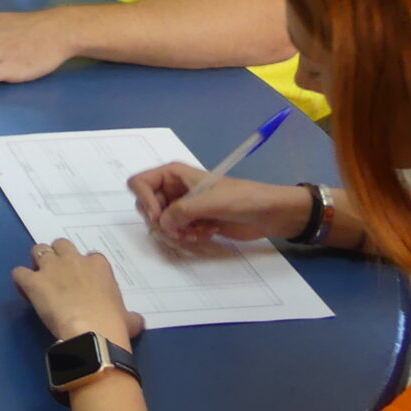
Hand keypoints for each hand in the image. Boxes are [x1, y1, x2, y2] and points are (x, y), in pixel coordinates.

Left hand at [11, 238, 143, 344]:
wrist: (93, 332)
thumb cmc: (114, 325)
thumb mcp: (130, 319)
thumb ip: (130, 316)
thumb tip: (137, 321)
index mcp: (99, 266)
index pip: (90, 256)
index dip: (84, 268)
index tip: (82, 282)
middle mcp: (74, 260)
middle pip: (61, 244)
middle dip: (58, 256)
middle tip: (58, 275)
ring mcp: (51, 268)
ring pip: (38, 250)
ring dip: (38, 262)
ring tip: (39, 279)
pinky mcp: (33, 281)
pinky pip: (19, 272)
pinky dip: (20, 281)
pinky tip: (25, 291)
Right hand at [129, 163, 307, 246]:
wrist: (270, 213)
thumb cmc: (243, 198)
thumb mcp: (211, 201)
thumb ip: (181, 211)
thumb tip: (161, 225)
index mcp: (174, 174)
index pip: (140, 183)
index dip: (144, 201)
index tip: (159, 218)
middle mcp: (174, 189)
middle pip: (147, 206)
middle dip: (162, 222)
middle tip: (182, 230)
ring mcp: (184, 206)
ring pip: (162, 223)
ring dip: (178, 232)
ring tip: (200, 232)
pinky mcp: (193, 222)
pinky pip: (177, 232)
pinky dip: (188, 237)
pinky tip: (207, 233)